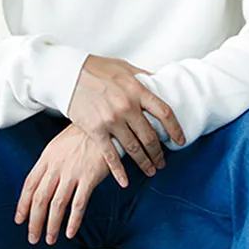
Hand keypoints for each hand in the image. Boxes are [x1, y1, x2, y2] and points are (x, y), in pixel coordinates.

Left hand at [14, 122, 109, 245]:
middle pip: (40, 198)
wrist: (103, 123)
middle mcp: (56, 166)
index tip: (19, 219)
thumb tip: (41, 181)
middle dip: (34, 221)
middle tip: (32, 237)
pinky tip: (70, 232)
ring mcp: (72, 172)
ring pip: (56, 205)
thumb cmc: (82, 134)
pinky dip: (73, 221)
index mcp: (47, 157)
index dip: (22, 204)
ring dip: (51, 225)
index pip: (29, 184)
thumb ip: (49, 162)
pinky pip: (78, 204)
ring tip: (49, 239)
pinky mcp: (89, 177)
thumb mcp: (59, 144)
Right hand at [67, 55, 185, 186]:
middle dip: (158, 153)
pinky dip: (119, 171)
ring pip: (134, 148)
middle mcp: (127, 106)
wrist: (68, 72)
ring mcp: (111, 119)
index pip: (164, 112)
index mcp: (137, 89)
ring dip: (145, 162)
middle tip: (162, 162)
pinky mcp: (96, 130)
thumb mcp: (125, 67)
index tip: (180, 140)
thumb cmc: (97, 68)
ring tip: (150, 170)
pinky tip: (125, 181)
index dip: (175, 129)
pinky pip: (110, 155)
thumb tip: (160, 82)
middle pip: (150, 136)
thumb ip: (143, 77)